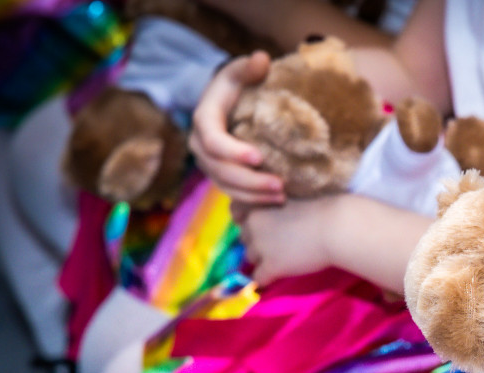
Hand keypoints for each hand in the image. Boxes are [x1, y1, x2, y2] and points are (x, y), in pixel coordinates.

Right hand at [189, 51, 285, 204]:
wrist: (229, 103)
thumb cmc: (237, 85)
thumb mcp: (240, 72)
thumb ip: (249, 67)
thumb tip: (261, 59)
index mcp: (204, 120)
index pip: (212, 141)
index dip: (233, 151)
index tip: (259, 157)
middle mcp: (201, 146)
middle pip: (221, 171)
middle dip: (250, 181)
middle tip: (280, 186)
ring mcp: (210, 164)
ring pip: (227, 187)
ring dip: (254, 195)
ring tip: (282, 197)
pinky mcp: (222, 176)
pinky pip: (234, 194)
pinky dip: (254, 200)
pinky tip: (277, 202)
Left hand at [240, 196, 339, 283]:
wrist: (336, 226)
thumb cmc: (322, 206)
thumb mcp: (291, 194)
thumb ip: (273, 201)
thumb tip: (268, 215)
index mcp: (257, 202)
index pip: (236, 212)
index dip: (249, 218)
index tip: (265, 222)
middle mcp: (253, 223)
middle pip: (244, 237)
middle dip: (258, 239)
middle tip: (280, 241)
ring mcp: (261, 246)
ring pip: (250, 257)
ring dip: (263, 257)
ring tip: (284, 256)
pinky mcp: (272, 266)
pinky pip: (258, 278)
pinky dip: (267, 278)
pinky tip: (279, 274)